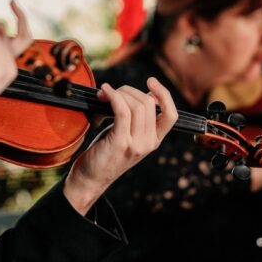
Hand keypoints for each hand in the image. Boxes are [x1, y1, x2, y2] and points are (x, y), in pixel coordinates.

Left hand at [64, 77, 177, 214]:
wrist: (91, 179)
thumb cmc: (105, 153)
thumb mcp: (127, 135)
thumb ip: (136, 119)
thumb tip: (140, 93)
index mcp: (154, 141)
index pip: (171, 115)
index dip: (164, 94)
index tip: (150, 82)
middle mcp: (148, 143)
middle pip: (149, 104)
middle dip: (129, 90)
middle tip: (111, 91)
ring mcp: (135, 144)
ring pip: (136, 105)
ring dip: (119, 93)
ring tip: (105, 93)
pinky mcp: (120, 142)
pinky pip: (122, 111)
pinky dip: (113, 97)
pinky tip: (104, 92)